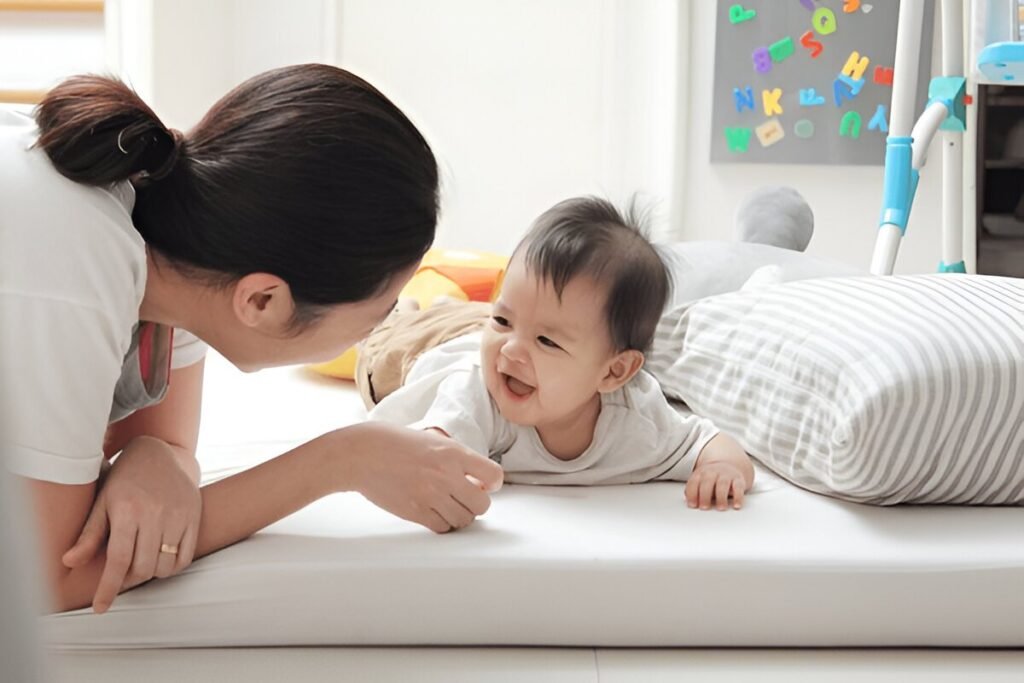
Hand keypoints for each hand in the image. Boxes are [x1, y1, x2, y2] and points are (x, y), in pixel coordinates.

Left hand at [62, 436, 201, 612]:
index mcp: (128, 509)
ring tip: (141, 563)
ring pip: (164, 566)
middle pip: (142, 567)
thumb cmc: (124, 480)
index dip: (108, 587)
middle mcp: (155, 513)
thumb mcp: (103, 502)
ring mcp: (178, 515)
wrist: (158, 454)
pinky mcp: (194, 516)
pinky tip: (160, 560)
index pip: (118, 559)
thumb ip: (89, 534)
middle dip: (129, 579)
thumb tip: (68, 562)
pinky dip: (172, 567)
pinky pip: (185, 557)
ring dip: (151, 573)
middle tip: (122, 574)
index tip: (100, 607)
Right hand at [344, 422, 502, 533]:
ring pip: (463, 520)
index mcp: (453, 452)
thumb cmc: (395, 443)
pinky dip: (442, 523)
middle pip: (482, 504)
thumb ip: (457, 458)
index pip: (493, 475)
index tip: (485, 485)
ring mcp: (431, 495)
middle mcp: (446, 475)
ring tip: (447, 505)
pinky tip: (433, 511)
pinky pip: (442, 528)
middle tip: (465, 498)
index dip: (493, 483)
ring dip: (459, 515)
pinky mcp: (416, 512)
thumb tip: (477, 480)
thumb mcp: (433, 440)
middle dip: (476, 504)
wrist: (363, 454)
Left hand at [685, 460, 747, 510]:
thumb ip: (693, 491)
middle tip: (704, 508)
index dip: (692, 494)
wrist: (728, 466)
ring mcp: (726, 475)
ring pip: (722, 484)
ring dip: (721, 497)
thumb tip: (689, 502)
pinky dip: (738, 497)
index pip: (694, 482)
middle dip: (705, 495)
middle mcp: (713, 472)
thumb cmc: (710, 479)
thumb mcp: (699, 482)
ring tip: (721, 508)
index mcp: (700, 473)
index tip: (693, 505)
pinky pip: (738, 487)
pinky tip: (736, 505)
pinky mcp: (738, 480)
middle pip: (707, 482)